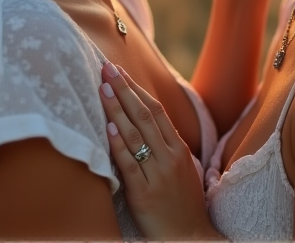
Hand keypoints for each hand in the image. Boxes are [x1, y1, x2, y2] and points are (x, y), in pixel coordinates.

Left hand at [99, 62, 222, 240]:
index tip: (121, 71)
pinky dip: (119, 144)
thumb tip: (147, 123)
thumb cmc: (183, 205)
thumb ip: (168, 147)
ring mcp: (159, 174)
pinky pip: (130, 164)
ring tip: (103, 88)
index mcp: (179, 148)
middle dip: (124, 88)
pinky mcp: (145, 194)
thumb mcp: (183, 170)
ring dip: (117, 108)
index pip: (156, 109)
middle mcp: (171, 156)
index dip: (136, 88)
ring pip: (136, 133)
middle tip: (107, 68)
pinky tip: (109, 127)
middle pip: (145, 114)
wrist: (190, 239)